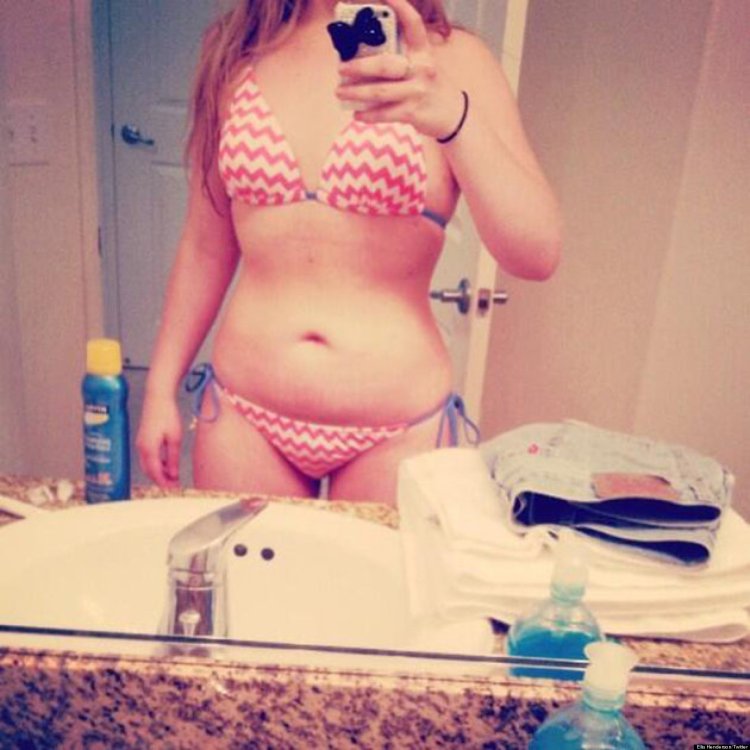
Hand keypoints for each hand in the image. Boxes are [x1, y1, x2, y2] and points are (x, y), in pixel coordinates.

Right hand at [135, 391, 182, 488]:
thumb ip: (172, 458)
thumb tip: (173, 475)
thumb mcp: (174, 438)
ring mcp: (140, 443)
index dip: (164, 483)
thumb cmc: (167, 414)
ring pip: (147, 465)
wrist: (157, 396)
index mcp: (148, 448)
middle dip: (161, 480)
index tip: (174, 489)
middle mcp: (141, 448)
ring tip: (172, 477)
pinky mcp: (142, 439)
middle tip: (174, 486)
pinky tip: (167, 465)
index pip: (155, 472)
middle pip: (149, 471)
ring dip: (158, 473)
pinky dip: (156, 464)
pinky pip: (148, 458)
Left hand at [335, 0, 464, 138]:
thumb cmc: (431, 86)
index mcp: (423, 52)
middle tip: (341, 68)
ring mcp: (417, 91)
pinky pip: (384, 114)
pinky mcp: (413, 112)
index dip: (401, 8)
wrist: (454, 115)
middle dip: (358, 66)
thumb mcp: (423, 66)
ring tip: (340, 92)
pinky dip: (368, 115)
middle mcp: (422, 69)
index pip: (413, 25)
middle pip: (384, 65)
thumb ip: (402, 59)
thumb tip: (365, 57)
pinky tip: (357, 115)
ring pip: (379, 92)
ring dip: (356, 93)